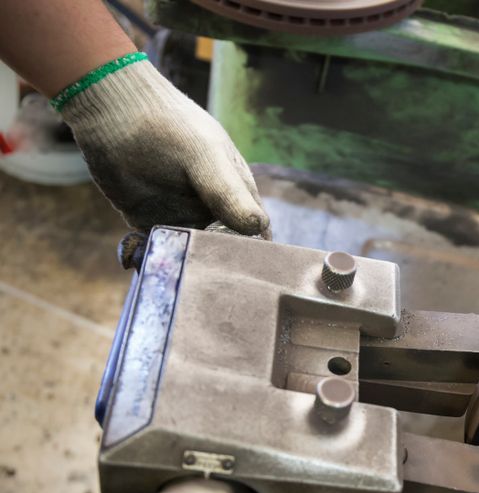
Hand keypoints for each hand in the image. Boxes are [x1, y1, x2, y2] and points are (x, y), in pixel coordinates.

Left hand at [58, 59, 269, 264]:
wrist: (112, 109)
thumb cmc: (168, 125)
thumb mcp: (205, 157)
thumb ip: (228, 192)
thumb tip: (258, 229)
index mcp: (238, 195)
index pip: (255, 236)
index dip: (253, 257)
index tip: (245, 278)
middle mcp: (214, 212)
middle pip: (223, 253)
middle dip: (217, 270)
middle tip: (208, 289)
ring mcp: (181, 220)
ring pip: (191, 257)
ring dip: (185, 269)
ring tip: (178, 282)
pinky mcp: (149, 225)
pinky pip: (158, 252)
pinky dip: (154, 262)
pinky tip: (145, 265)